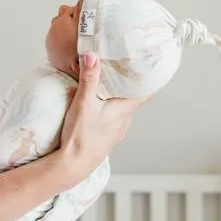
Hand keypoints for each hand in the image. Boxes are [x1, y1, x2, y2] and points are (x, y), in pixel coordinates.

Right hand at [58, 53, 148, 179]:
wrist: (73, 165)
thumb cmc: (80, 135)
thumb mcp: (83, 102)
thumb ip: (89, 78)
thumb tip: (92, 55)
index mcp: (124, 110)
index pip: (145, 92)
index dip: (147, 80)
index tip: (148, 68)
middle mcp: (125, 121)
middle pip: (131, 99)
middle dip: (127, 86)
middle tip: (122, 70)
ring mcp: (116, 132)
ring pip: (121, 111)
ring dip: (116, 99)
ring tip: (108, 86)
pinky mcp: (106, 139)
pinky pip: (112, 121)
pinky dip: (108, 111)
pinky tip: (97, 109)